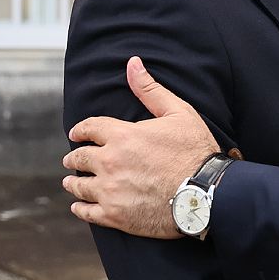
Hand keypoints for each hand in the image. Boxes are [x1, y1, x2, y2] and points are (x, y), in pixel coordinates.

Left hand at [63, 57, 220, 238]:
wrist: (206, 193)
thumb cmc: (195, 151)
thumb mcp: (178, 113)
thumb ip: (151, 90)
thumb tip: (133, 63)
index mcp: (122, 136)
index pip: (89, 128)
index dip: (80, 130)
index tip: (76, 134)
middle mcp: (109, 162)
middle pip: (79, 158)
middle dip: (74, 157)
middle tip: (72, 160)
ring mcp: (110, 191)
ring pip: (79, 186)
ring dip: (73, 182)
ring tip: (72, 182)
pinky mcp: (115, 215)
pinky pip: (87, 212)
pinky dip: (80, 208)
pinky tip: (79, 206)